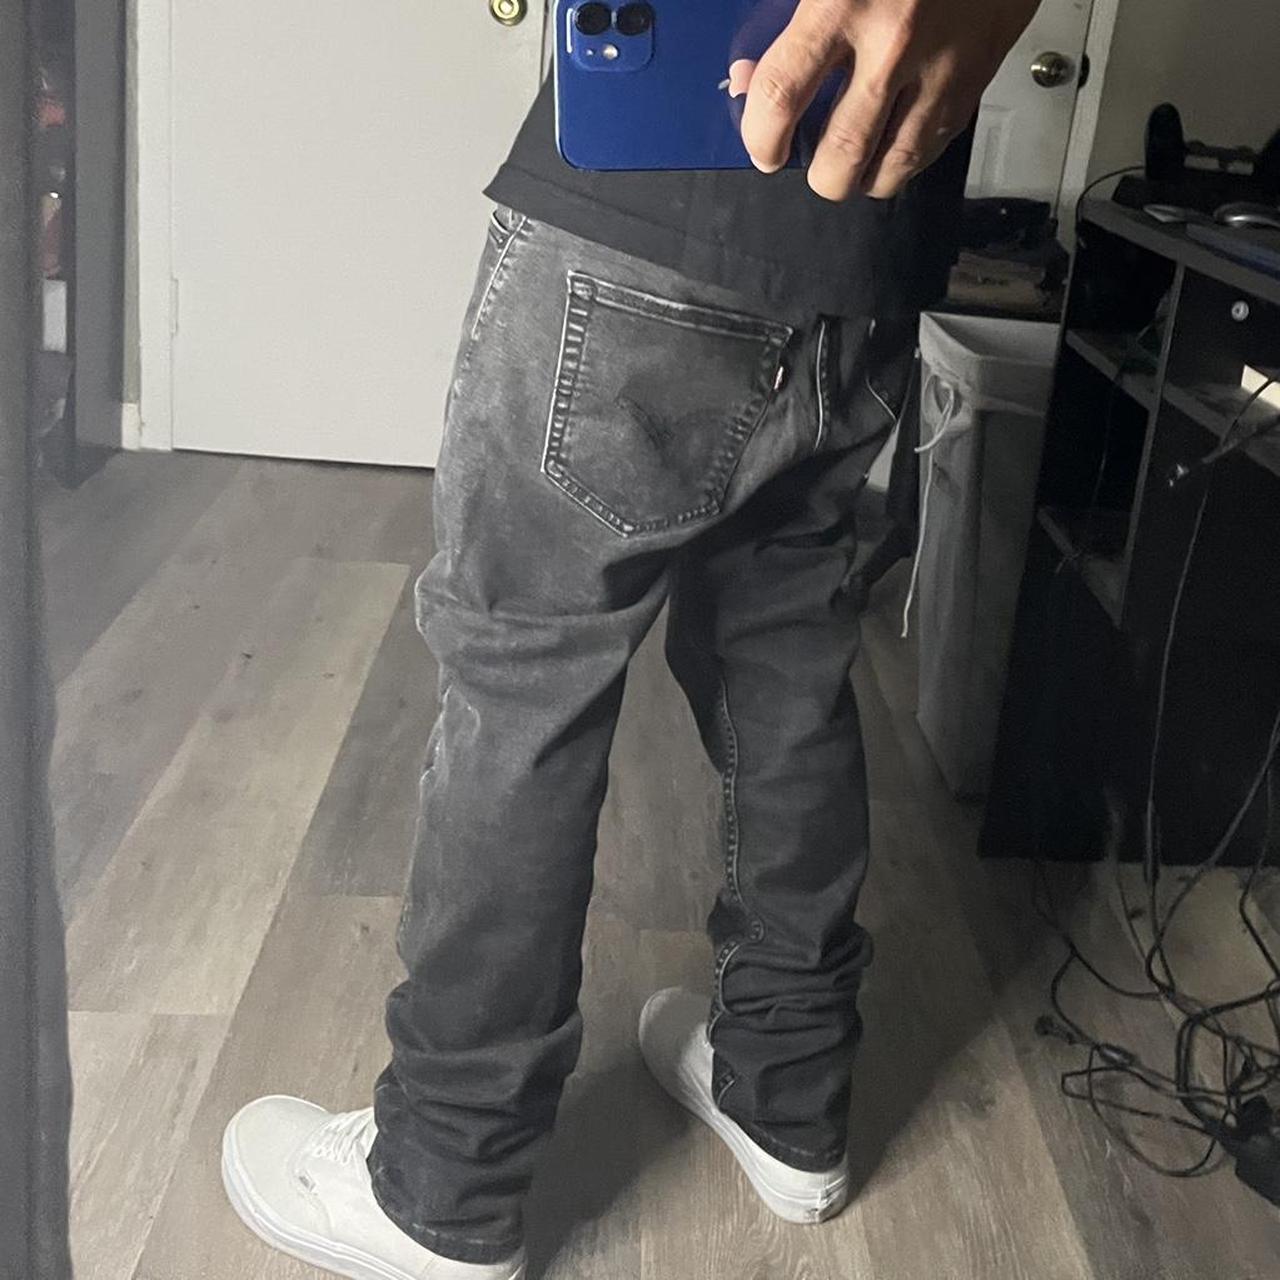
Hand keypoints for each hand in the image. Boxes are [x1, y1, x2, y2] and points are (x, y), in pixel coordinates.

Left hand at [738, 0, 1041, 200]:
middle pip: (842, 153)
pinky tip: (892, 144)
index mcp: (842, 1)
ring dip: (866, 177)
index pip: (782, 95)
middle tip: (813, 165)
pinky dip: (907, 158)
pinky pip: (934, 144)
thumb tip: (750, 78)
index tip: (765, 148)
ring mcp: (940, 65)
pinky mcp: (976, 75)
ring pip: (894, 165)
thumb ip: (784, 21)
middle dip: (821, 174)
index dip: (763, 137)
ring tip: (854, 165)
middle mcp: (893, 41)